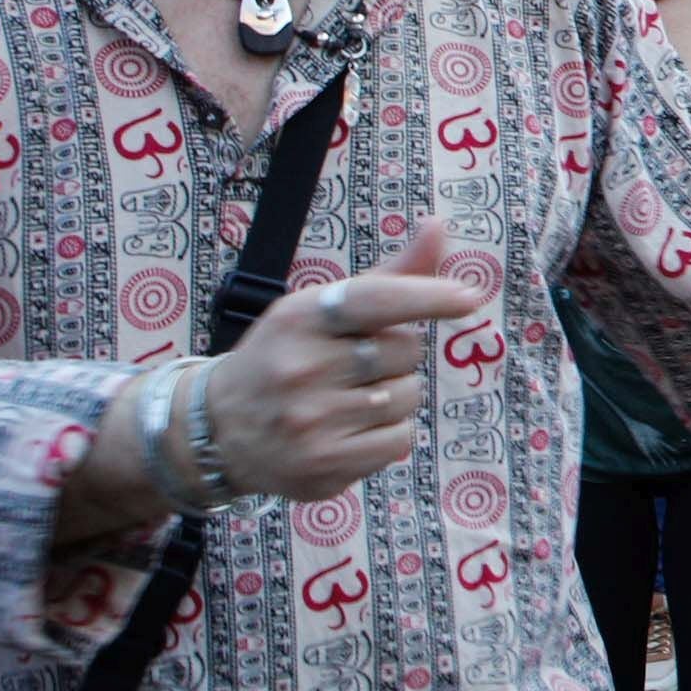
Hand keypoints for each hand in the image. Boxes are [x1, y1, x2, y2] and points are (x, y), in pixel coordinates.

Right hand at [208, 223, 484, 499]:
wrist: (221, 428)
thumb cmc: (289, 355)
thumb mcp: (322, 309)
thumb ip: (388, 276)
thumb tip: (438, 225)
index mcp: (299, 317)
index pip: (375, 299)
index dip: (427, 296)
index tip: (468, 297)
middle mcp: (300, 367)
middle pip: (406, 349)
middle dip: (395, 354)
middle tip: (352, 364)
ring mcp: (310, 420)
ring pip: (408, 395)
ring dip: (393, 395)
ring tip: (345, 399)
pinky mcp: (323, 465)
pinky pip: (400, 439)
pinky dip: (388, 434)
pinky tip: (350, 431)